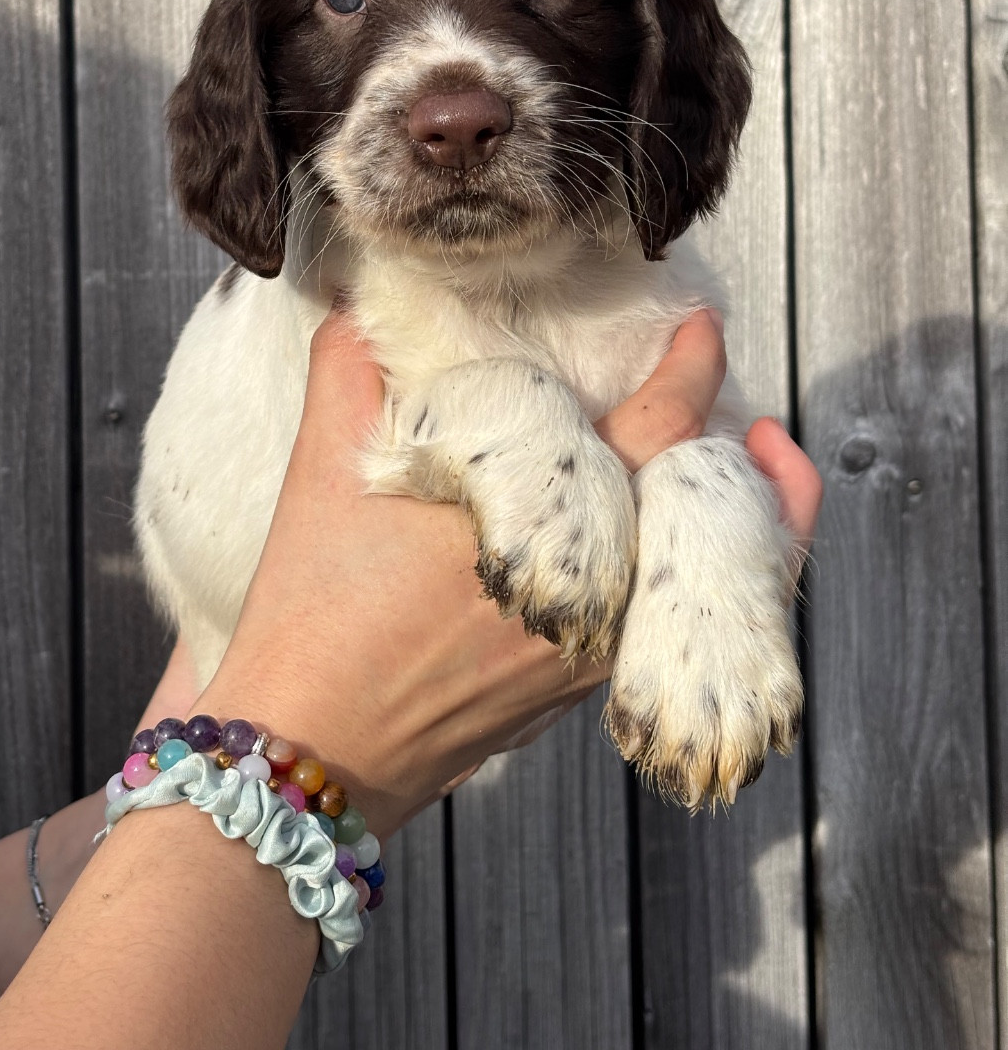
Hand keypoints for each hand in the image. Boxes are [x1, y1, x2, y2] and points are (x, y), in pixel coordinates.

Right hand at [196, 308, 820, 840]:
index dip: (694, 368)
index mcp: (548, 522)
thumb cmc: (314, 614)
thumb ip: (350, 368)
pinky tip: (646, 545)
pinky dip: (677, 575)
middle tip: (744, 411)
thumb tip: (355, 305)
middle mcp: (598, 594)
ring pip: (705, 581)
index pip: (662, 427)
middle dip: (749, 457)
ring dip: (729, 521)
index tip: (702, 330)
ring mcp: (596, 654)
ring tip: (735, 471)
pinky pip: (660, 625)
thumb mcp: (322, 474)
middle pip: (717, 513)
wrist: (308, 752)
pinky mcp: (577, 696)